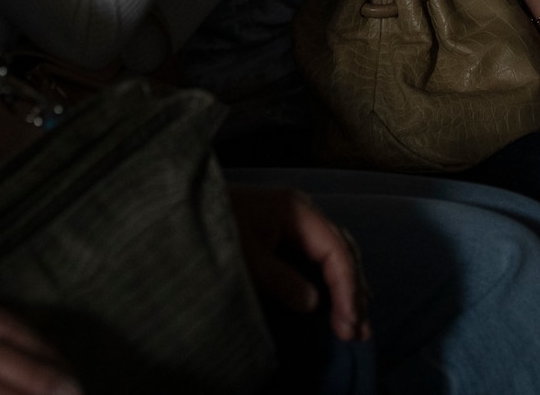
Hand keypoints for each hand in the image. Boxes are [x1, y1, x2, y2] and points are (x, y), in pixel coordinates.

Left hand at [227, 185, 370, 342]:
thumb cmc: (212, 224)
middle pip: (343, 251)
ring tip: (357, 326)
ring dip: (348, 290)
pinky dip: (333, 283)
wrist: (181, 206)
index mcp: (297, 209)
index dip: (346, 289)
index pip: (336, 250)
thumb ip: (278, 278)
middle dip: (354, 293)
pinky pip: (320, 259)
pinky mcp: (287, 235)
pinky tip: (340, 304)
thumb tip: (312, 303)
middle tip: (358, 333)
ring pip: (336, 255)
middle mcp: (304, 213)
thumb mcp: (243, 255)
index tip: (346, 324)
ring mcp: (297, 222)